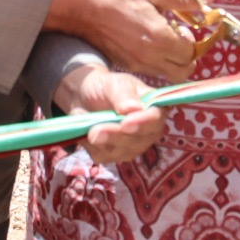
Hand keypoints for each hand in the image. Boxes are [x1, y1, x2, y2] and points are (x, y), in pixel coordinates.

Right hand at [44, 0, 206, 82]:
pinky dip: (157, 61)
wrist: (84, 9)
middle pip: (184, 71)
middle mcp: (152, 57)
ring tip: (162, 37)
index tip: (186, 27)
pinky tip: (147, 41)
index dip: (194, 41)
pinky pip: (152, 71)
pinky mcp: (128, 66)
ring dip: (172, 59)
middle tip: (179, 37)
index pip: (191, 53)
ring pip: (168, 74)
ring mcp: (138, 65)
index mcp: (161, 38)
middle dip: (187, 56)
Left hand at [53, 64, 167, 163]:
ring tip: (88, 131)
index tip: (125, 123)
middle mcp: (148, 130)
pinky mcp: (115, 154)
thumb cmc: (105, 87)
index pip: (155, 119)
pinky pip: (105, 156)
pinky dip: (92, 146)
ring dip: (104, 143)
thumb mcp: (113, 83)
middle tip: (96, 130)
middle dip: (117, 136)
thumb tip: (133, 108)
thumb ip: (123, 94)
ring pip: (122, 151)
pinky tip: (83, 134)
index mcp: (154, 108)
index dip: (143, 123)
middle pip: (139, 140)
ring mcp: (133, 145)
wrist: (85, 97)